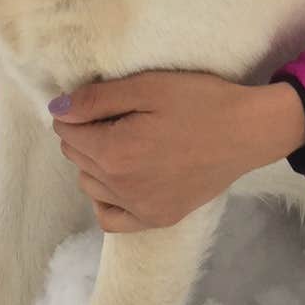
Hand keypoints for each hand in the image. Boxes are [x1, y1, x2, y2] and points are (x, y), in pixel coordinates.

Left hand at [49, 73, 304, 231]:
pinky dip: (106, 199)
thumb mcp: (148, 86)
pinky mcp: (158, 218)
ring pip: (89, 185)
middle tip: (120, 115)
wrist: (248, 131)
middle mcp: (121, 187)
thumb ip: (96, 99)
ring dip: (95, 162)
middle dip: (87, 134)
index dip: (79, 110)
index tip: (105, 100)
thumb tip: (56, 110)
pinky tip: (121, 178)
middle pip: (76, 157)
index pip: (67, 131)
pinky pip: (111, 218)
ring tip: (125, 141)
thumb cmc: (200, 101)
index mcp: (114, 152)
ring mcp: (140, 208)